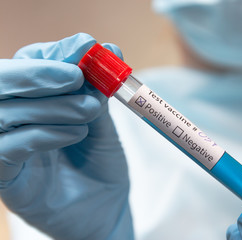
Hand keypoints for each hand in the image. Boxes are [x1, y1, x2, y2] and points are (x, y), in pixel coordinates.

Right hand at [0, 33, 132, 239]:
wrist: (105, 209)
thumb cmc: (101, 163)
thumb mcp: (102, 122)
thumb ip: (96, 91)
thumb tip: (108, 50)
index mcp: (35, 100)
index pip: (30, 63)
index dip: (55, 52)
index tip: (86, 46)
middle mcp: (13, 119)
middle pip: (3, 82)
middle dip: (40, 73)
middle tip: (76, 75)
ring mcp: (4, 148)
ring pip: (5, 113)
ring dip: (51, 105)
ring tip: (89, 108)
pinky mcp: (5, 176)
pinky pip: (8, 148)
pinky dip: (43, 134)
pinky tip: (75, 134)